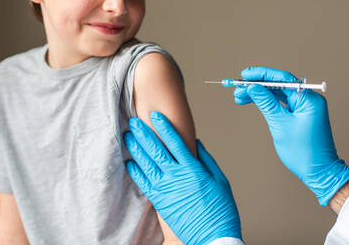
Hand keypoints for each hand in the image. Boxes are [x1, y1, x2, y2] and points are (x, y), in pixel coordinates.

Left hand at [124, 111, 241, 244]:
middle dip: (144, 133)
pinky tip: (129, 162)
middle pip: (157, 150)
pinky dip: (135, 172)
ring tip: (128, 136)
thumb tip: (195, 142)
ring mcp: (166, 189)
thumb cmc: (220, 210)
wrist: (213, 237)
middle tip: (134, 120)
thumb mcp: (221, 180)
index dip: (164, 127)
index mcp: (193, 169)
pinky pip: (144, 184)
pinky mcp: (160, 202)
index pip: (175, 142)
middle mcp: (177, 177)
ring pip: (147, 164)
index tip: (156, 115)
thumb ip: (206, 160)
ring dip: (136, 149)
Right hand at [234, 67, 348, 205]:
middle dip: (257, 85)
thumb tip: (252, 87)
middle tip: (238, 88)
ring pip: (277, 93)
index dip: (261, 75)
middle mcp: (308, 99)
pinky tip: (251, 101)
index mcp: (309, 99)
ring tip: (239, 97)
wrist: (317, 172)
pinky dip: (266, 102)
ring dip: (258, 94)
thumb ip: (266, 103)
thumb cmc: (304, 152)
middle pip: (279, 84)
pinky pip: (281, 102)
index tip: (245, 75)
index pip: (282, 79)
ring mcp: (304, 107)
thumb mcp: (280, 125)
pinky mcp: (300, 114)